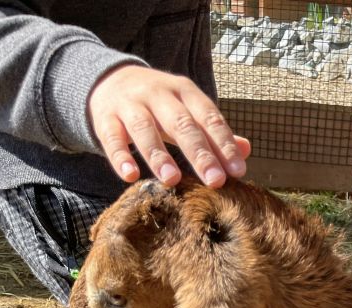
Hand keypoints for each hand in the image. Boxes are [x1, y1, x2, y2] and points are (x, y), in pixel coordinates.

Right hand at [88, 64, 250, 187]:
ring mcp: (130, 105)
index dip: (223, 144)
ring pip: (144, 129)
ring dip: (159, 155)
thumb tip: (246, 151)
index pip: (208, 117)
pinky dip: (120, 157)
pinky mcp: (105, 119)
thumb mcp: (187, 111)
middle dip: (199, 153)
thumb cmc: (158, 105)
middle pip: (181, 123)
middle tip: (215, 181)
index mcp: (184, 91)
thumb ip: (213, 132)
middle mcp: (158, 94)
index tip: (238, 172)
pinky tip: (130, 177)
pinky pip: (112, 139)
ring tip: (172, 180)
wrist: (109, 81)